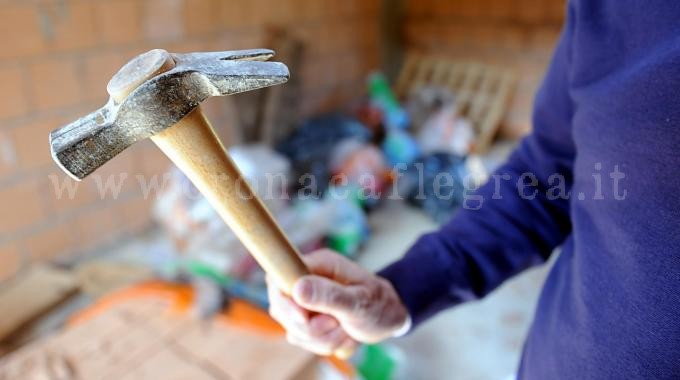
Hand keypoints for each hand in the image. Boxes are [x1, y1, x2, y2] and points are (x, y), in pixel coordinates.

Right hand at [267, 249, 408, 356]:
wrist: (390, 316)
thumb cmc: (379, 303)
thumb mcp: (359, 301)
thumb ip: (329, 295)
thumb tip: (297, 289)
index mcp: (317, 265)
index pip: (278, 277)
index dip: (285, 301)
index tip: (304, 317)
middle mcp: (307, 280)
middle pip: (281, 308)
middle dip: (310, 327)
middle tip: (338, 323)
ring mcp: (306, 302)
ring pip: (294, 329)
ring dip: (322, 338)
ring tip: (346, 329)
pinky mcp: (308, 320)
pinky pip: (303, 340)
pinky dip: (324, 344)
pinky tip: (343, 335)